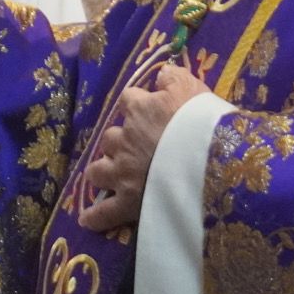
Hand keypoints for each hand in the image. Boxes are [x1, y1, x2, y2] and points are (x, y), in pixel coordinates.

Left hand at [78, 64, 211, 232]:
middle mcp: (124, 139)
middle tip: (132, 147)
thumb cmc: (200, 121)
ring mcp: (122, 172)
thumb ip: (173, 77)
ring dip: (102, 171)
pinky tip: (87, 219)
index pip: (128, 99)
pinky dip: (96, 217)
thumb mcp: (191, 87)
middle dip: (117, 142)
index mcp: (139, 110)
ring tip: (108, 174)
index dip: (136, 104)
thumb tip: (162, 73)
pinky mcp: (127, 201)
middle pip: (109, 137)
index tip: (146, 108)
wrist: (207, 159)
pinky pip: (104, 212)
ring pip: (98, 170)